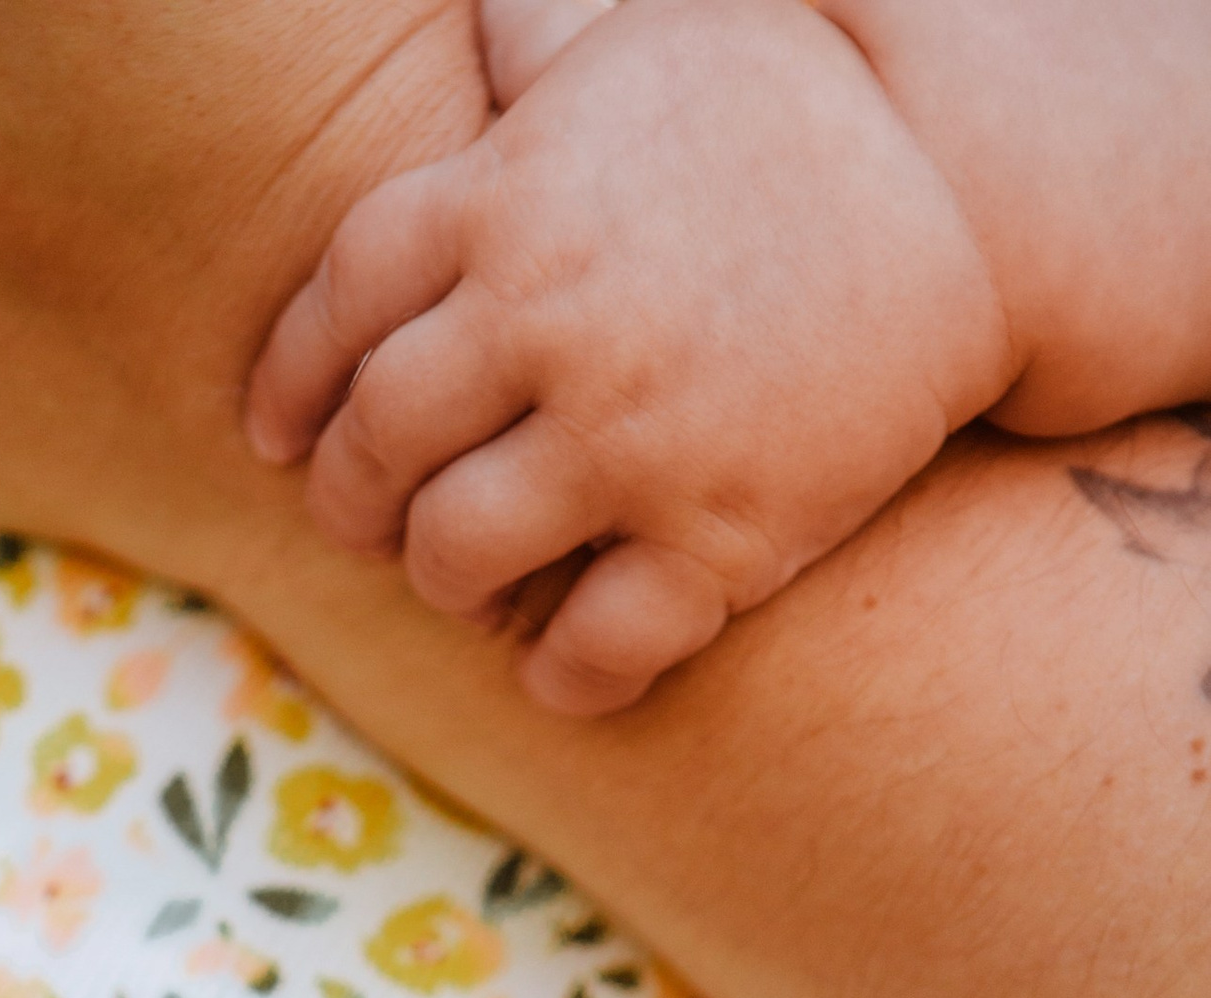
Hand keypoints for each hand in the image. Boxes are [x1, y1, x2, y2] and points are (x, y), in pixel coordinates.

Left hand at [245, 0, 1012, 711]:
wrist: (972, 189)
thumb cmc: (783, 107)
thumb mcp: (636, 43)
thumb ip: (528, 50)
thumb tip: (470, 28)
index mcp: (507, 195)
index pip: (338, 306)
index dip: (291, 387)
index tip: (284, 436)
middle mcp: (550, 317)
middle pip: (375, 447)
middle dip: (354, 503)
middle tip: (374, 523)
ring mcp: (633, 434)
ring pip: (455, 555)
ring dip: (445, 583)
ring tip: (469, 577)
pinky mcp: (721, 532)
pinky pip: (590, 646)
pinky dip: (560, 673)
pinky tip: (563, 662)